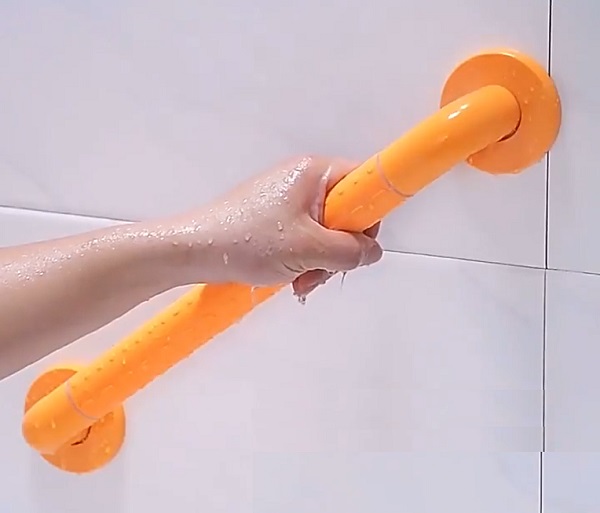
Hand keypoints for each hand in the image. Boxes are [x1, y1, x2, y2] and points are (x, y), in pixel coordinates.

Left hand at [172, 156, 382, 295]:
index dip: (370, 213)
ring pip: (327, 233)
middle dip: (340, 250)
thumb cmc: (244, 239)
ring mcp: (288, 201)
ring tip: (299, 279)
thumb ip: (351, 251)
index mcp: (314, 172)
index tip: (363, 240)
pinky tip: (290, 278)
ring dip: (320, 262)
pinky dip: (303, 261)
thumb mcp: (309, 249)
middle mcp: (303, 181)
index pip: (364, 182)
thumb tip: (371, 252)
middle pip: (347, 214)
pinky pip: (306, 240)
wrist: (194, 250)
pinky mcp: (276, 220)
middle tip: (322, 269)